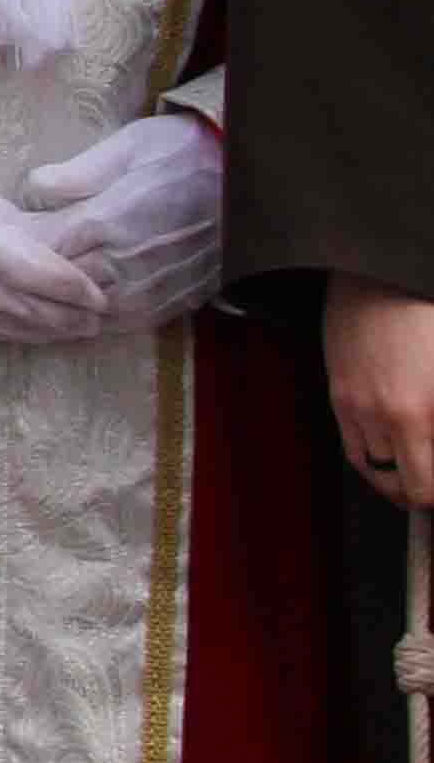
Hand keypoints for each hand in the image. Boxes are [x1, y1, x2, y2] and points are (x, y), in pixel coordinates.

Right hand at [0, 136, 106, 346]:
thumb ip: (8, 226)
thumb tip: (52, 248)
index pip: (36, 272)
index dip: (73, 288)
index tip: (101, 294)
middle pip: (24, 307)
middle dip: (66, 317)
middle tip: (99, 319)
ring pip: (0, 325)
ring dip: (41, 331)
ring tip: (72, 330)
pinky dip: (3, 331)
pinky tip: (23, 330)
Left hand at [14, 113, 224, 332]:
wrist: (256, 178)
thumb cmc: (185, 153)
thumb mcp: (123, 147)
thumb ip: (71, 175)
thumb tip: (29, 192)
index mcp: (106, 223)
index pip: (40, 251)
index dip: (12, 251)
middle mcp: (127, 264)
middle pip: (58, 289)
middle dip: (28, 285)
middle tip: (0, 279)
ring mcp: (153, 288)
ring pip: (89, 315)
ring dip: (59, 311)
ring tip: (30, 302)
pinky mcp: (177, 300)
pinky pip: (125, 323)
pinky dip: (95, 322)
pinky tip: (76, 314)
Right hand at [329, 278, 433, 501]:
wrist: (380, 272)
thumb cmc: (426, 311)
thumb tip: (432, 435)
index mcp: (422, 412)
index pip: (426, 487)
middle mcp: (385, 416)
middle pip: (400, 485)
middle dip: (421, 491)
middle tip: (432, 485)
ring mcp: (356, 406)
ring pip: (372, 468)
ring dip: (395, 477)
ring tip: (414, 471)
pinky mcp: (338, 392)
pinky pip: (351, 444)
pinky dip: (371, 458)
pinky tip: (389, 450)